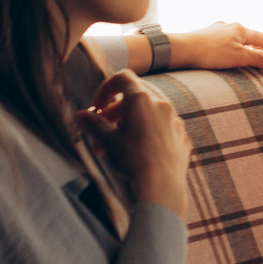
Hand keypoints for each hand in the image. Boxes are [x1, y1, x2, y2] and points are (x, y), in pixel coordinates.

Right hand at [82, 71, 191, 219]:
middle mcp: (161, 104)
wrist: (161, 185)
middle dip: (114, 112)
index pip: (122, 78)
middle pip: (135, 98)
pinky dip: (147, 134)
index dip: (105, 89)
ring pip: (148, 115)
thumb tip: (80, 115)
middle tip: (101, 130)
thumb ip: (93, 124)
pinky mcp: (182, 136)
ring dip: (129, 125)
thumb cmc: (132, 159)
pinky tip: (138, 154)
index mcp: (141, 100)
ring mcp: (175, 120)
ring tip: (113, 147)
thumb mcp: (107, 140)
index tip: (97, 108)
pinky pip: (162, 129)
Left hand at [171, 20, 262, 70]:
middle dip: (262, 47)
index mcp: (241, 29)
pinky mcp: (204, 36)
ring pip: (237, 39)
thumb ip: (258, 59)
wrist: (180, 49)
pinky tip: (228, 54)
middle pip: (251, 37)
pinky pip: (225, 42)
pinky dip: (233, 49)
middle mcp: (229, 26)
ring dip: (247, 48)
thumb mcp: (238, 57)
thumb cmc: (210, 53)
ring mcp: (216, 30)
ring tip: (251, 57)